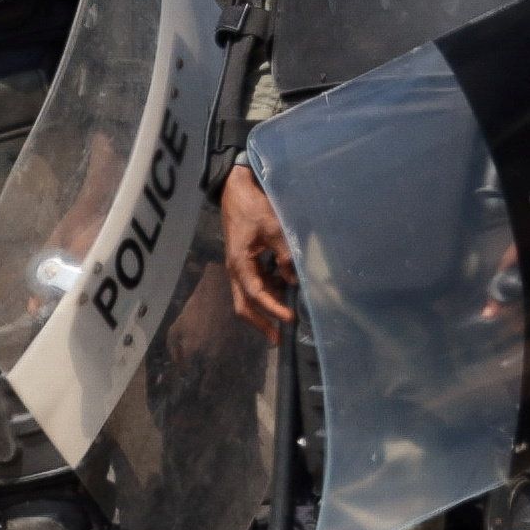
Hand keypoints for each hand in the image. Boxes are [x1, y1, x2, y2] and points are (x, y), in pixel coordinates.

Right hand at [223, 164, 298, 336]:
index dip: (274, 309)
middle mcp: (235, 270)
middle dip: (261, 323)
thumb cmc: (253, 208)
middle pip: (244, 306)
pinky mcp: (243, 262)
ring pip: (246, 298)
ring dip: (263, 310)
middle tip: (278, 339)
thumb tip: (295, 280)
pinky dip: (266, 294)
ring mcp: (237, 267)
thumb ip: (284, 254)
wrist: (236, 190)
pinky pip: (252, 285)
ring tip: (284, 319)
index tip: (291, 319)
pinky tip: (282, 293)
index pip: (257, 295)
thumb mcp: (273, 228)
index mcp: (239, 264)